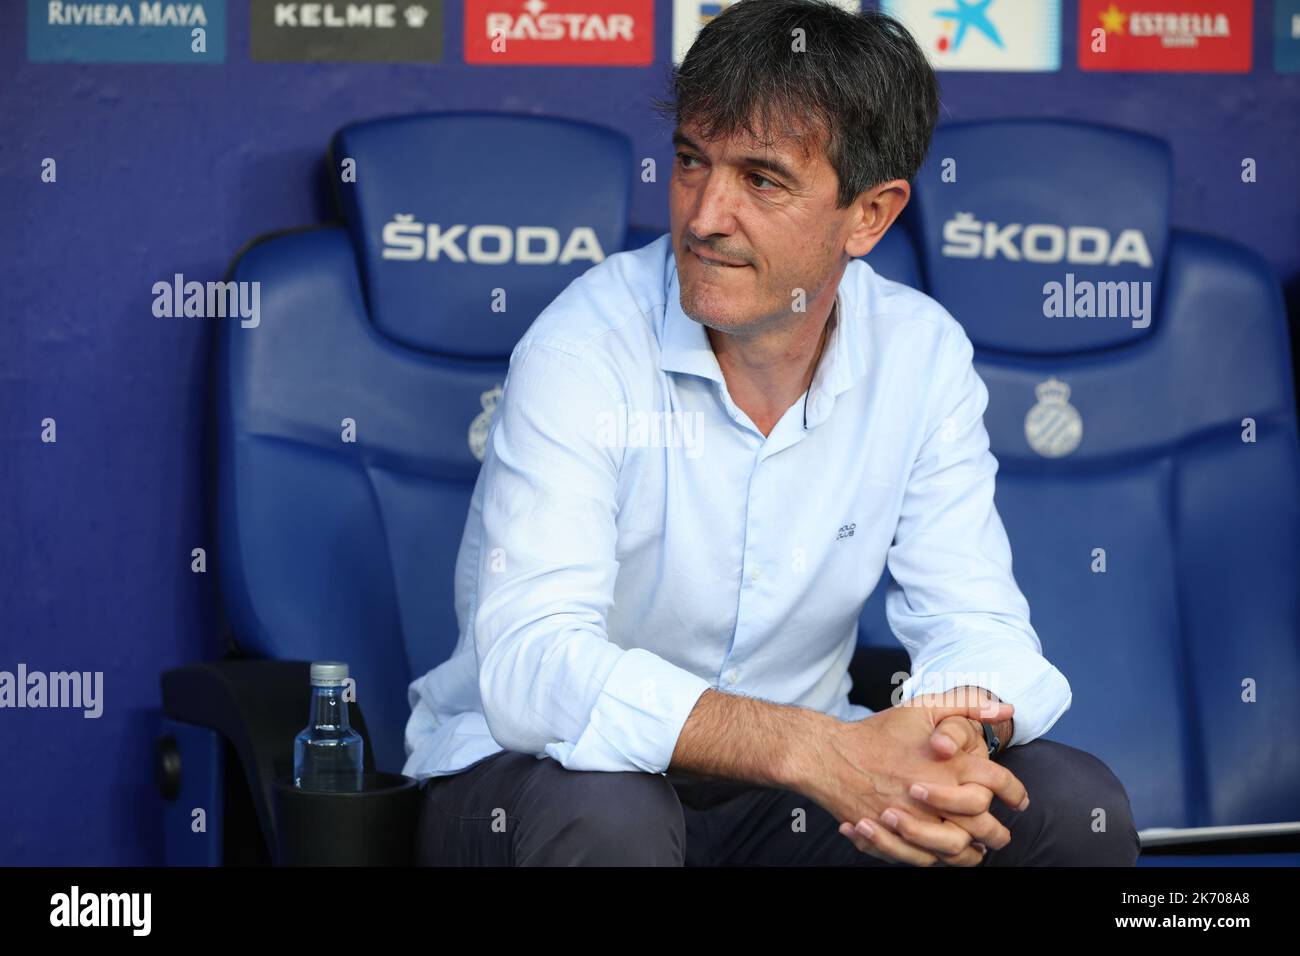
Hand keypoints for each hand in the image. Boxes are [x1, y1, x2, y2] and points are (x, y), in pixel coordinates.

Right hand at [882, 714, 1019, 860]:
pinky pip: (924, 860)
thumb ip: (966, 705)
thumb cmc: (878, 732)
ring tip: (977, 848)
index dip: (1015, 792)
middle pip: (983, 825)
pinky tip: (942, 853)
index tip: (1019, 800)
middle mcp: (935, 795)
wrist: (829, 756)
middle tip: (1002, 834)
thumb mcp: (922, 708)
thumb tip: (1005, 708)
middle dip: (999, 833)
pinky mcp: (893, 836)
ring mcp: (913, 819)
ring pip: (956, 850)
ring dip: (972, 852)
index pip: (997, 782)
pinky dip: (938, 860)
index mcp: (948, 763)